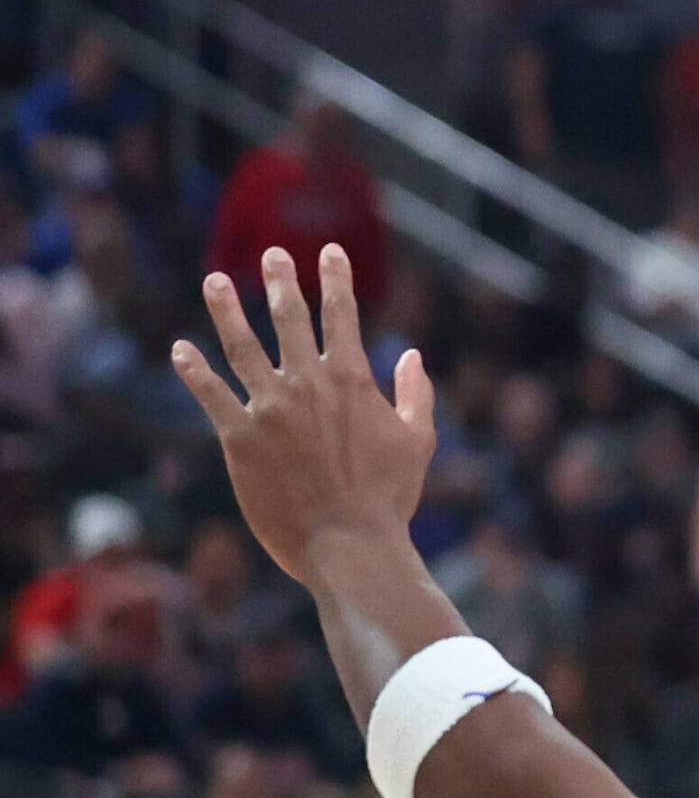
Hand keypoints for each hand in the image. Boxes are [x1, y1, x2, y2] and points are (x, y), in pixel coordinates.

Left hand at [171, 245, 440, 585]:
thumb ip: (416, 393)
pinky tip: (181, 349)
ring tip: (215, 280)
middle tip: (273, 254)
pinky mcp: (239, 439)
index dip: (336, 280)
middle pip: (289, 318)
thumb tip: (411, 356)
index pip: (342, 316)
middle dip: (282, 281)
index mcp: (352, 380)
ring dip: (227, 310)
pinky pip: (211, 395)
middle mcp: (307, 383)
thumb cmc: (389, 497)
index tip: (330, 253)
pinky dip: (195, 370)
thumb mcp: (418, 440)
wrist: (349, 544)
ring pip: (242, 347)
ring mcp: (269, 409)